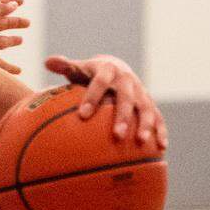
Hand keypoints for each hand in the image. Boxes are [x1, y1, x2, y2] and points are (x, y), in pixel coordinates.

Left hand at [0, 0, 30, 74]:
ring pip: (0, 42)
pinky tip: (18, 71)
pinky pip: (0, 65)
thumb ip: (0, 9)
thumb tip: (14, 3)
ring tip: (21, 40)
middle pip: (1, 24)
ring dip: (11, 40)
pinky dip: (10, 68)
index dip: (9, 1)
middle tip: (28, 23)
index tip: (22, 2)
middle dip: (15, 22)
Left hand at [45, 54, 166, 148]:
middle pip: (126, 98)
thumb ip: (64, 66)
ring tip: (141, 142)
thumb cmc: (89, 73)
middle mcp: (127, 80)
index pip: (99, 83)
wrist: (115, 67)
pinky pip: (159, 117)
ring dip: (146, 125)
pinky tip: (161, 147)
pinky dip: (161, 131)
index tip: (83, 116)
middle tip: (117, 136)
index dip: (92, 98)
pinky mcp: (150, 102)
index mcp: (107, 70)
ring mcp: (141, 91)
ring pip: (146, 108)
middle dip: (123, 116)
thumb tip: (48, 61)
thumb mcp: (77, 68)